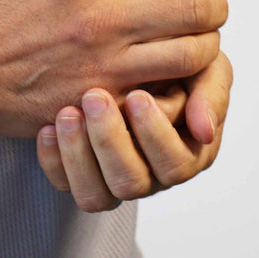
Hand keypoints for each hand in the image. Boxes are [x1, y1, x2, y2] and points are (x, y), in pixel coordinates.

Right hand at [0, 0, 227, 137]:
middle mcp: (103, 20)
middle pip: (196, 9)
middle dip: (211, 10)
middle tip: (201, 16)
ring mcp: (104, 66)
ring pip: (192, 55)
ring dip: (202, 48)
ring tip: (187, 47)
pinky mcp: (98, 104)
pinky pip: (161, 96)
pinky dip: (173, 87)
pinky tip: (159, 80)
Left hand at [35, 51, 232, 211]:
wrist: (129, 62)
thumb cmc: (171, 67)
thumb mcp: (201, 68)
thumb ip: (211, 93)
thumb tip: (205, 131)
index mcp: (184, 154)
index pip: (173, 165)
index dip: (154, 134)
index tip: (135, 95)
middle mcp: (148, 175)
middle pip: (130, 183)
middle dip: (109, 139)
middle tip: (94, 96)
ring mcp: (111, 179)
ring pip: (95, 195)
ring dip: (77, 153)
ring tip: (66, 113)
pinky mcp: (80, 176)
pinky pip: (63, 185)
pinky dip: (53, 160)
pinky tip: (47, 128)